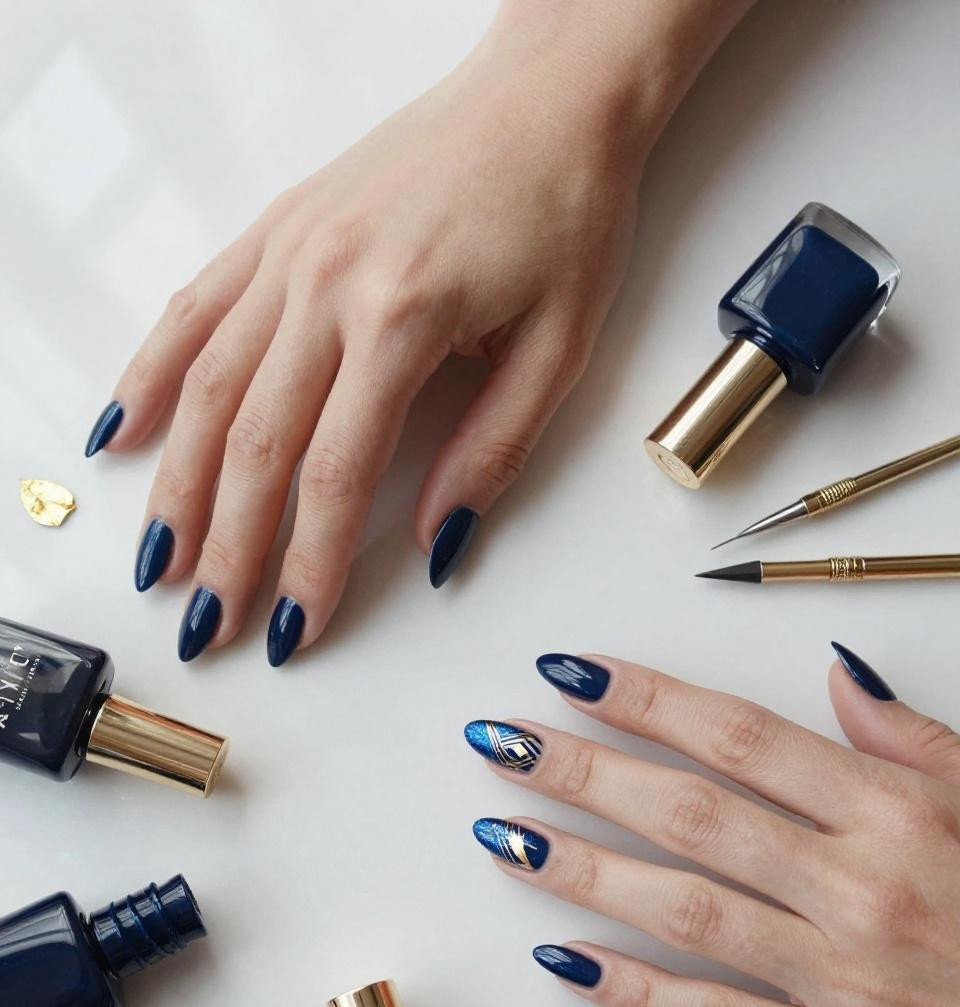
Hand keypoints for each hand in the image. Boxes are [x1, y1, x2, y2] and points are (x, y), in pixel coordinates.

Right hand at [87, 0, 751, 663]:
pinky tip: (123, 434)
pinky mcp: (276, 228)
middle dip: (229, 549)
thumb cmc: (565, 213)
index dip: (309, 565)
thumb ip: (491, 453)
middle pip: (257, 444)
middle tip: (210, 626)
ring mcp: (289, 251)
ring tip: (160, 563)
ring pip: (210, 387)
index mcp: (404, 317)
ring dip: (178, 486)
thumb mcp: (559, 349)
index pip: (336, 474)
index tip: (295, 629)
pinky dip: (151, 374)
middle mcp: (326, 283)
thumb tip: (437, 546)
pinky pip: (195, 309)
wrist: (548, 95)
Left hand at [467, 646, 959, 1006]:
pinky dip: (634, 989)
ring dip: (586, 870)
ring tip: (507, 837)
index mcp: (896, 814)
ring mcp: (838, 976)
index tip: (572, 675)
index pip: (743, 738)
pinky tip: (565, 959)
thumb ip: (914, 740)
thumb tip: (839, 675)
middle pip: (691, 814)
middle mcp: (857, 886)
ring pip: (685, 910)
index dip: (647, 701)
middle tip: (502, 743)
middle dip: (584, 773)